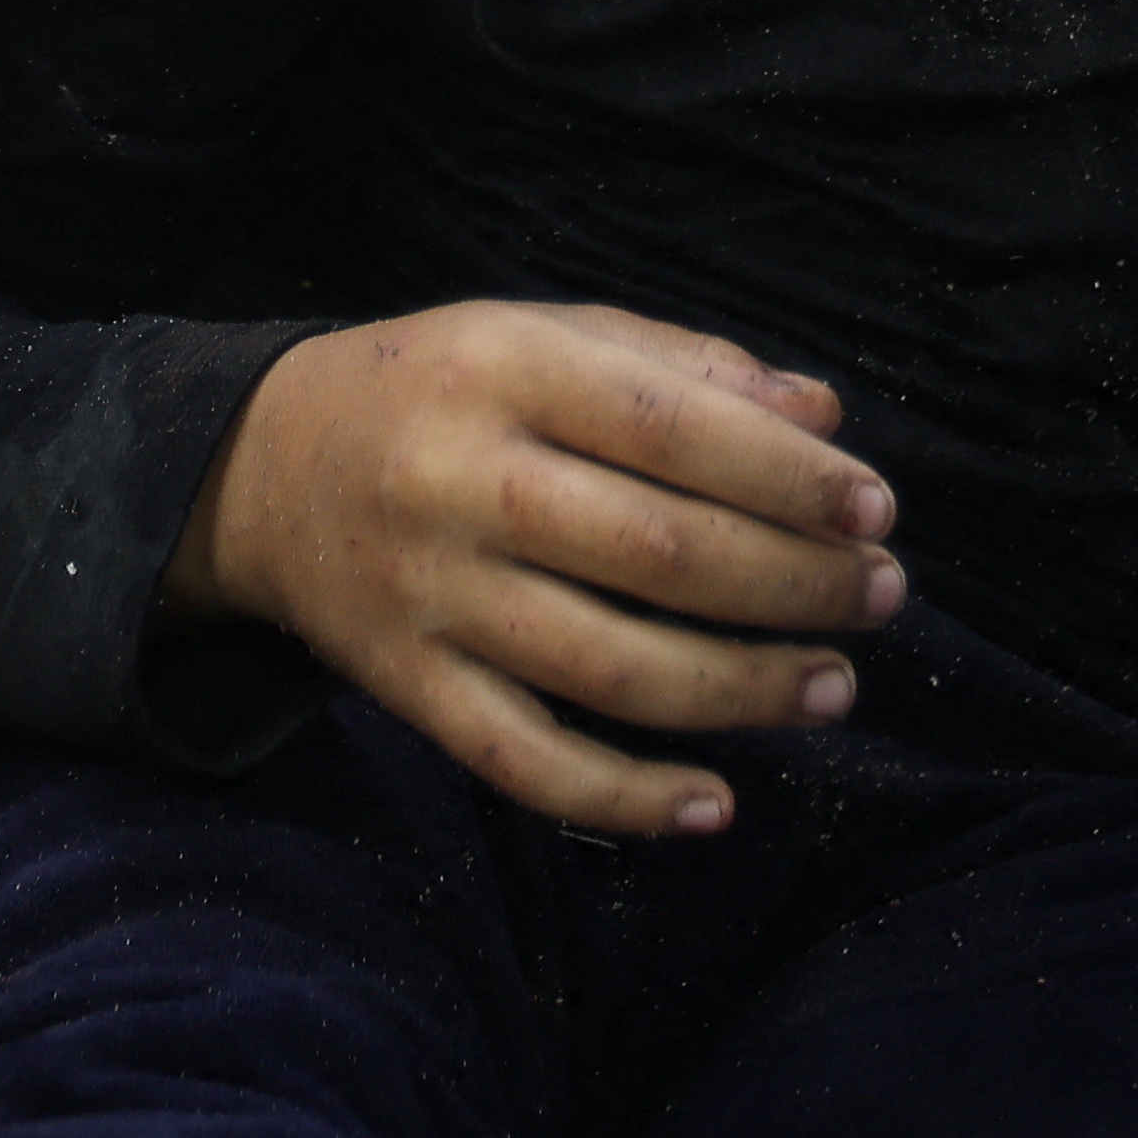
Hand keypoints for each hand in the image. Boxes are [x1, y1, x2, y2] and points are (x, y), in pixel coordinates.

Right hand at [170, 301, 906, 835]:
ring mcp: (428, 596)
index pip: (672, 426)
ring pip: (609, 667)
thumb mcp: (546, 335)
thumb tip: (824, 414)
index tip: (876, 510)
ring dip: (743, 689)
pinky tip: (715, 803)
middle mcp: (458, 481)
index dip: (789, 475)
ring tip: (836, 686)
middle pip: (658, 552)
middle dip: (794, 584)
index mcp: (504, 369)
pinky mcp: (404, 687)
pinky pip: (522, 761)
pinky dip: (623, 797)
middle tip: (882, 597)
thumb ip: (684, 367)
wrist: (255, 468)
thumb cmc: (441, 390)